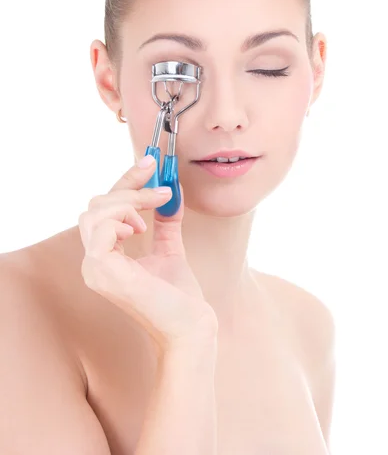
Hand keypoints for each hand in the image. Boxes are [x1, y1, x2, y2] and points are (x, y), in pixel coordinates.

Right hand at [78, 155, 217, 353]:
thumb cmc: (179, 297)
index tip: (150, 163)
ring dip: (128, 203)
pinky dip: (122, 218)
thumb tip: (171, 190)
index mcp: (107, 257)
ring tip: (151, 220)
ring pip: (94, 212)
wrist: (190, 327)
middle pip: (96, 205)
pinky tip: (140, 230)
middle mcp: (94, 262)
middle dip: (129, 188)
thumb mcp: (170, 248)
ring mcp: (94, 268)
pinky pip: (101, 227)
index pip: (105, 209)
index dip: (126, 182)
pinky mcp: (101, 271)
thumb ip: (165, 222)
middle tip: (161, 190)